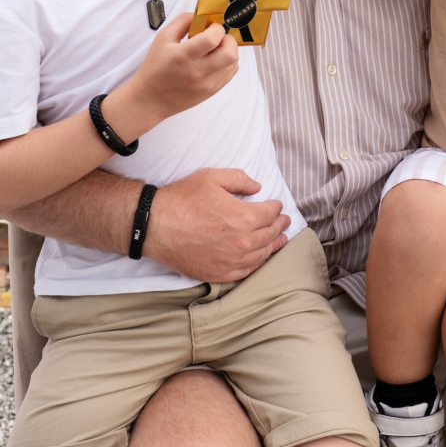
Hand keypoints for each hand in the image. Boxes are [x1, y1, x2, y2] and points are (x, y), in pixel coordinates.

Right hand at [127, 13, 238, 122]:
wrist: (151, 99)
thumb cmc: (156, 66)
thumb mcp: (162, 38)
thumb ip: (183, 21)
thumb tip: (202, 15)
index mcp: (183, 56)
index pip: (212, 39)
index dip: (216, 28)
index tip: (210, 27)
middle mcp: (198, 72)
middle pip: (230, 54)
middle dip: (228, 40)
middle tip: (218, 38)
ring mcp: (207, 84)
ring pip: (233, 63)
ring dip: (228, 51)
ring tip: (215, 50)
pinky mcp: (212, 91)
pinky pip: (231, 73)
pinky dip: (227, 63)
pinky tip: (215, 60)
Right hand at [144, 167, 290, 281]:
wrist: (155, 225)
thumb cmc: (183, 198)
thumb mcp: (213, 177)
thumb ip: (240, 179)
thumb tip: (257, 187)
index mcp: (244, 217)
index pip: (270, 213)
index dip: (276, 207)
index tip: (277, 205)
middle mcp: (242, 243)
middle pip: (270, 235)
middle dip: (280, 226)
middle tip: (285, 222)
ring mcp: (230, 261)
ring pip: (261, 255)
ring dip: (273, 246)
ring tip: (279, 240)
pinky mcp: (217, 273)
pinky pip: (244, 272)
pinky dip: (256, 264)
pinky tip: (259, 259)